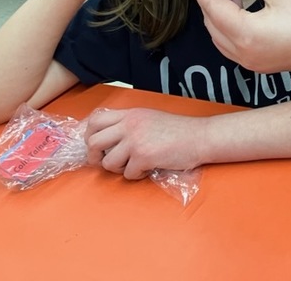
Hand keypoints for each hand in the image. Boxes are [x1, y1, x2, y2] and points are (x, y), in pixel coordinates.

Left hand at [85, 108, 204, 178]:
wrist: (200, 137)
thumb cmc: (179, 130)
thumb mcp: (149, 118)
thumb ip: (129, 124)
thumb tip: (108, 141)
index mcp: (131, 114)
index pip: (95, 120)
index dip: (90, 136)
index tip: (98, 146)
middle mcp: (130, 124)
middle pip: (94, 142)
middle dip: (96, 157)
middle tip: (109, 161)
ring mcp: (136, 140)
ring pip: (108, 162)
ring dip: (119, 168)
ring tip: (135, 164)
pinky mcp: (144, 156)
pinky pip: (128, 174)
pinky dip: (137, 175)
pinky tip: (150, 167)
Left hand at [193, 0, 290, 73]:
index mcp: (246, 34)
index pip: (213, 8)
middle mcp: (244, 54)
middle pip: (212, 25)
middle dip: (210, 1)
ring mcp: (252, 62)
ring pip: (220, 38)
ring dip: (219, 16)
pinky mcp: (262, 64)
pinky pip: (233, 47)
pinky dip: (230, 28)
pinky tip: (242, 11)